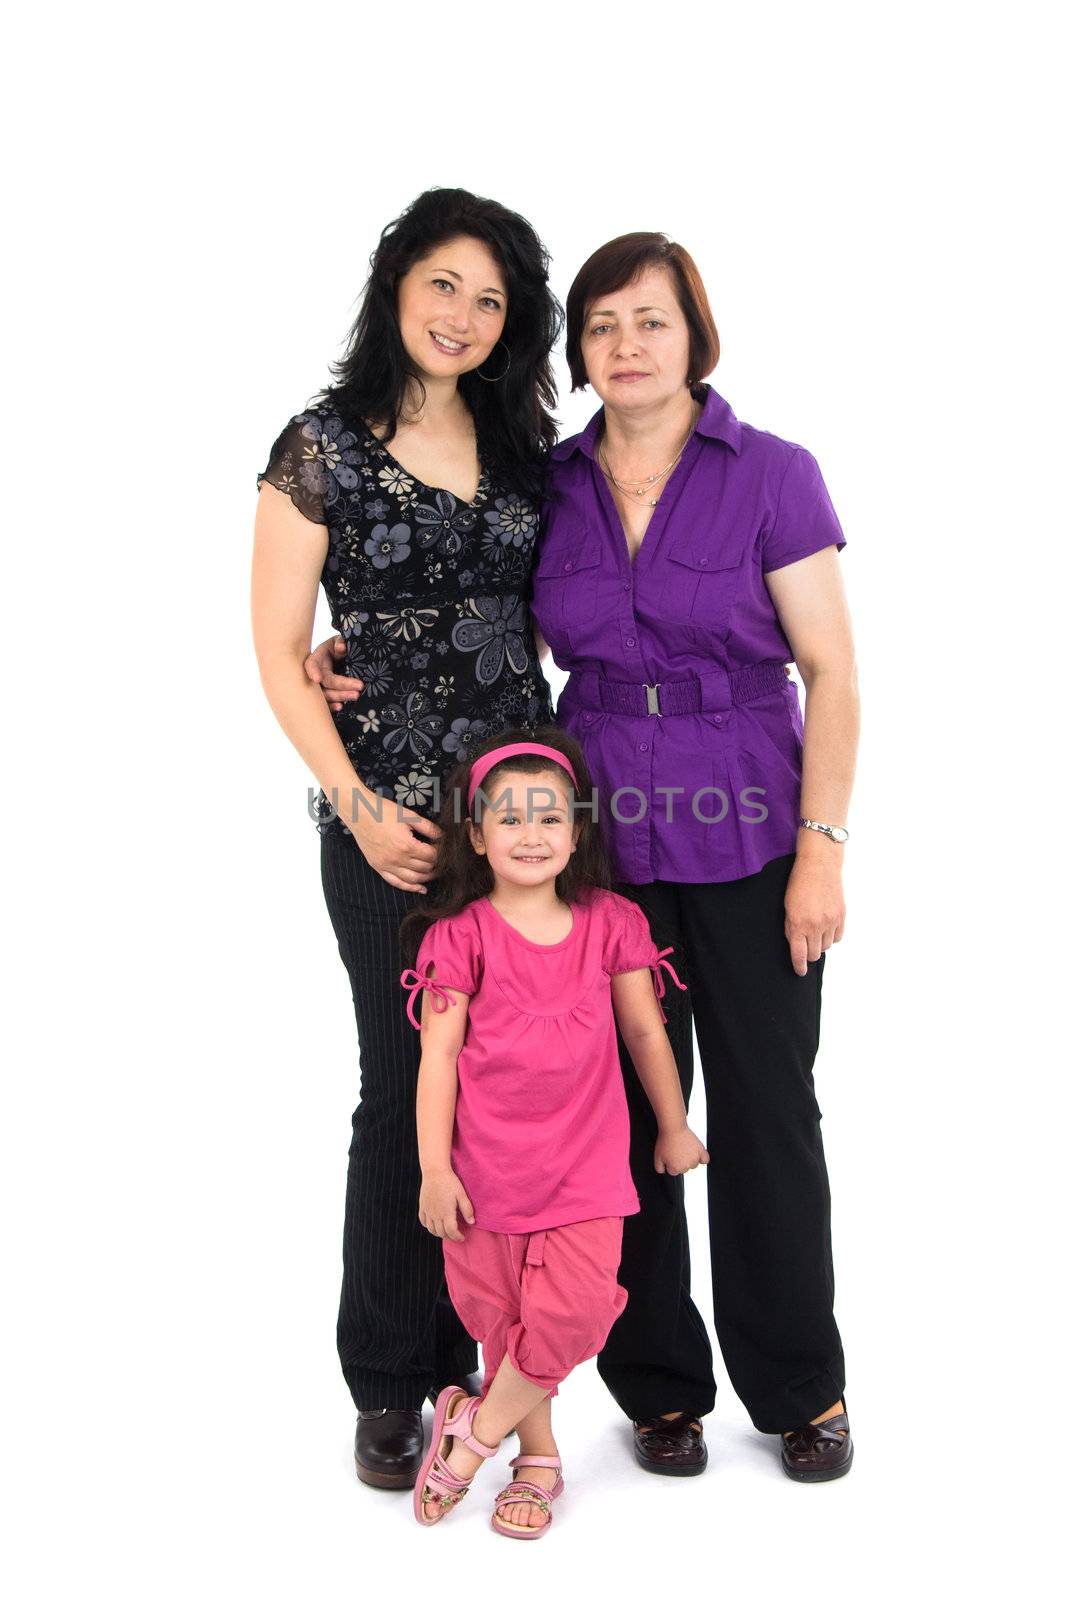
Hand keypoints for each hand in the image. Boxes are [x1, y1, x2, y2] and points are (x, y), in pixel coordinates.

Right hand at [304, 634, 363, 711]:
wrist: (347, 659)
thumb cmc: (341, 648)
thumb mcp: (340, 641)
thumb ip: (341, 641)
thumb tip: (341, 648)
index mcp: (318, 658)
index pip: (311, 665)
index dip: (312, 671)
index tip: (317, 679)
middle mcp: (318, 674)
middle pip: (324, 683)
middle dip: (340, 686)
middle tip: (359, 688)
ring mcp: (321, 687)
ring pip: (326, 695)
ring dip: (340, 696)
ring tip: (356, 695)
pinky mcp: (328, 696)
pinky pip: (327, 705)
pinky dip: (333, 707)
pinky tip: (341, 707)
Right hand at [352, 800, 442, 895]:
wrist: (359, 812)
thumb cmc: (383, 811)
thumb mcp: (410, 816)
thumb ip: (429, 828)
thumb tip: (443, 837)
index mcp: (407, 845)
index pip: (432, 856)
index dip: (442, 853)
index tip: (444, 849)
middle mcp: (397, 859)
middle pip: (425, 868)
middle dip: (437, 865)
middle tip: (443, 860)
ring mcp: (387, 865)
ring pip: (413, 879)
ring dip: (427, 878)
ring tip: (436, 873)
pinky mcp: (379, 867)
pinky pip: (396, 883)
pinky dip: (410, 888)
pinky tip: (421, 888)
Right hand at [419, 1169, 475, 1240]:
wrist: (435, 1172)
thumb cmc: (450, 1182)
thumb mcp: (462, 1194)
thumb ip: (467, 1209)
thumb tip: (472, 1222)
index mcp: (446, 1213)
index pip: (451, 1231)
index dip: (457, 1237)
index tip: (462, 1237)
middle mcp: (436, 1214)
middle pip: (441, 1232)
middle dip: (450, 1236)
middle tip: (456, 1235)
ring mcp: (428, 1211)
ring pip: (432, 1229)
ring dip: (439, 1233)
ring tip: (446, 1231)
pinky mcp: (422, 1207)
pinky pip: (423, 1222)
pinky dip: (429, 1226)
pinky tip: (434, 1224)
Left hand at [654, 1124, 709, 1175]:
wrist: (673, 1128)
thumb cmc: (666, 1141)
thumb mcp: (657, 1157)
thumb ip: (659, 1168)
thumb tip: (664, 1171)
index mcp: (675, 1168)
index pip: (673, 1172)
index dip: (670, 1163)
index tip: (669, 1155)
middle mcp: (686, 1166)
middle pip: (684, 1169)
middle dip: (679, 1161)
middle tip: (675, 1151)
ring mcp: (695, 1159)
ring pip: (693, 1164)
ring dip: (689, 1159)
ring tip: (683, 1149)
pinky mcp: (701, 1151)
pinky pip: (705, 1159)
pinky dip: (702, 1158)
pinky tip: (697, 1154)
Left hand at [784, 849, 845, 975]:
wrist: (819, 866)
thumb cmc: (799, 883)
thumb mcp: (787, 907)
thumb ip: (791, 928)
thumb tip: (796, 945)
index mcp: (800, 924)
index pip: (799, 955)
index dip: (799, 967)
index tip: (800, 971)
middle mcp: (816, 925)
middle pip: (814, 954)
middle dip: (809, 954)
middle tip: (805, 945)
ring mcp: (831, 921)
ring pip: (826, 946)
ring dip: (820, 944)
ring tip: (815, 932)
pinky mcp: (841, 916)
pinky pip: (838, 937)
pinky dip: (831, 937)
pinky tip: (826, 928)